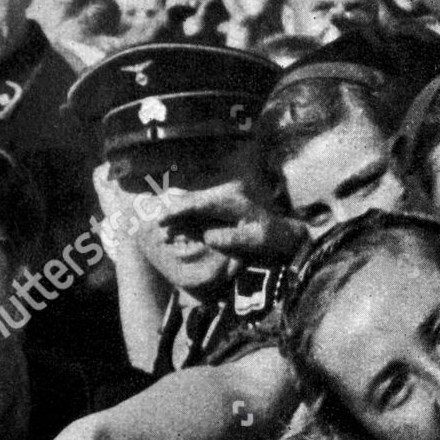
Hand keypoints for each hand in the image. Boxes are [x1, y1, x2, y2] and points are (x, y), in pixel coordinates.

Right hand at [157, 181, 306, 263]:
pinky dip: (184, 220)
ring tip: (159, 227)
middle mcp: (225, 199)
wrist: (286, 238)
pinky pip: (197, 214)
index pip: (200, 205)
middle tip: (153, 224)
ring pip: (192, 207)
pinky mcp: (221, 213)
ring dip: (175, 217)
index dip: (179, 211)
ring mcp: (223, 205)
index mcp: (233, 203)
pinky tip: (172, 228)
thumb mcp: (256, 241)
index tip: (163, 219)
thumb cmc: (273, 239)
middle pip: (191, 202)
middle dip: (171, 212)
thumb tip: (208, 237)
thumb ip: (232, 238)